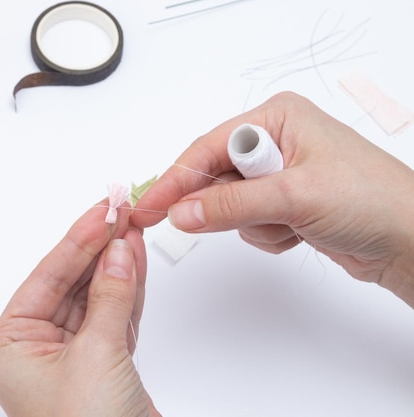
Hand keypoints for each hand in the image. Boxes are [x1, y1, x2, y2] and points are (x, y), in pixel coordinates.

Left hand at [0, 200, 161, 416]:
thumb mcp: (98, 355)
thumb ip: (110, 298)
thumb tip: (119, 250)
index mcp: (12, 346)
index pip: (46, 278)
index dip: (76, 242)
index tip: (101, 211)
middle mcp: (36, 348)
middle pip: (71, 283)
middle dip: (98, 248)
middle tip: (120, 212)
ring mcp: (72, 354)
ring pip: (95, 296)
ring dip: (116, 264)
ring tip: (132, 227)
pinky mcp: (104, 362)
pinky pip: (114, 315)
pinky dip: (128, 289)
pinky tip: (136, 259)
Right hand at [132, 92, 413, 307]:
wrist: (410, 240)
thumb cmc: (372, 200)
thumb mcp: (294, 196)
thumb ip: (230, 204)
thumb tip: (181, 212)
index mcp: (277, 118)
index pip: (207, 147)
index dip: (177, 179)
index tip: (150, 206)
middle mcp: (276, 141)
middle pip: (215, 177)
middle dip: (226, 206)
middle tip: (243, 219)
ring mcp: (280, 174)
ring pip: (229, 205)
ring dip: (254, 224)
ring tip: (292, 223)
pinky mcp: (284, 202)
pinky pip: (248, 222)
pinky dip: (267, 235)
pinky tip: (299, 232)